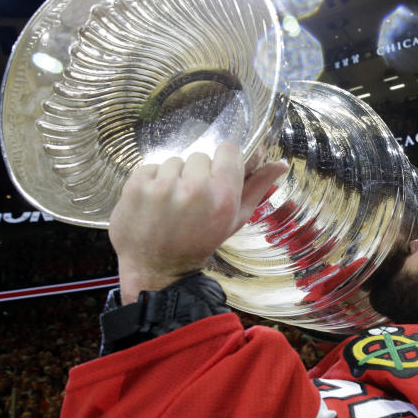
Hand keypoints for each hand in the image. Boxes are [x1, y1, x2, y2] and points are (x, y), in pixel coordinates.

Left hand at [110, 144, 287, 302]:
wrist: (156, 267)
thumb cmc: (199, 242)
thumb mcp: (233, 219)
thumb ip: (257, 188)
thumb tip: (280, 163)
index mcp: (223, 196)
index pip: (228, 150)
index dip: (223, 163)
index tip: (216, 178)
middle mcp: (195, 188)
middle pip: (200, 156)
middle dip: (196, 174)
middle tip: (191, 201)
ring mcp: (163, 186)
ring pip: (174, 161)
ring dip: (172, 177)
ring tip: (171, 203)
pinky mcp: (137, 185)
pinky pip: (150, 167)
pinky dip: (151, 181)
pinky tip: (153, 203)